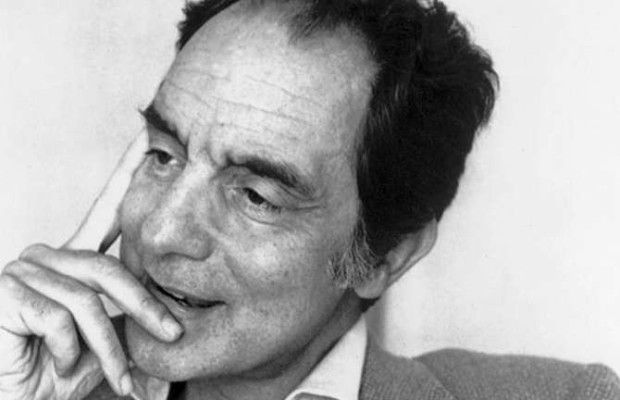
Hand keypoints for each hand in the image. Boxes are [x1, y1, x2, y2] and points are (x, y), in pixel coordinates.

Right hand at [0, 131, 182, 399]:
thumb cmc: (55, 372)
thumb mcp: (103, 341)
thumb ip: (127, 318)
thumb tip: (172, 320)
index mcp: (71, 260)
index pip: (105, 210)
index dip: (125, 172)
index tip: (148, 137)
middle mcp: (45, 255)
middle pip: (110, 268)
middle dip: (146, 307)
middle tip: (173, 333)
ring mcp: (22, 270)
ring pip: (87, 301)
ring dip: (108, 347)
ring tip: (118, 378)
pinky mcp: (5, 291)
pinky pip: (60, 317)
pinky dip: (69, 351)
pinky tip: (58, 363)